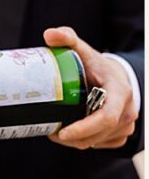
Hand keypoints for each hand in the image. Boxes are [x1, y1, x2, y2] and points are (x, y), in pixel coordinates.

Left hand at [46, 27, 138, 149]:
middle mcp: (127, 111)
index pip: (105, 118)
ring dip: (75, 141)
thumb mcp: (84, 50)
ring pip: (96, 142)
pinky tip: (73, 132)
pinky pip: (100, 144)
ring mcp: (126, 125)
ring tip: (57, 131)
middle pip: (97, 134)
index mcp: (120, 92)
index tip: (62, 133)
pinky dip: (85, 141)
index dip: (84, 129)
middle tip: (50, 132)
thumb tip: (49, 34)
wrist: (117, 77)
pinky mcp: (121, 134)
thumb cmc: (98, 66)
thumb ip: (68, 39)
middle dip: (71, 138)